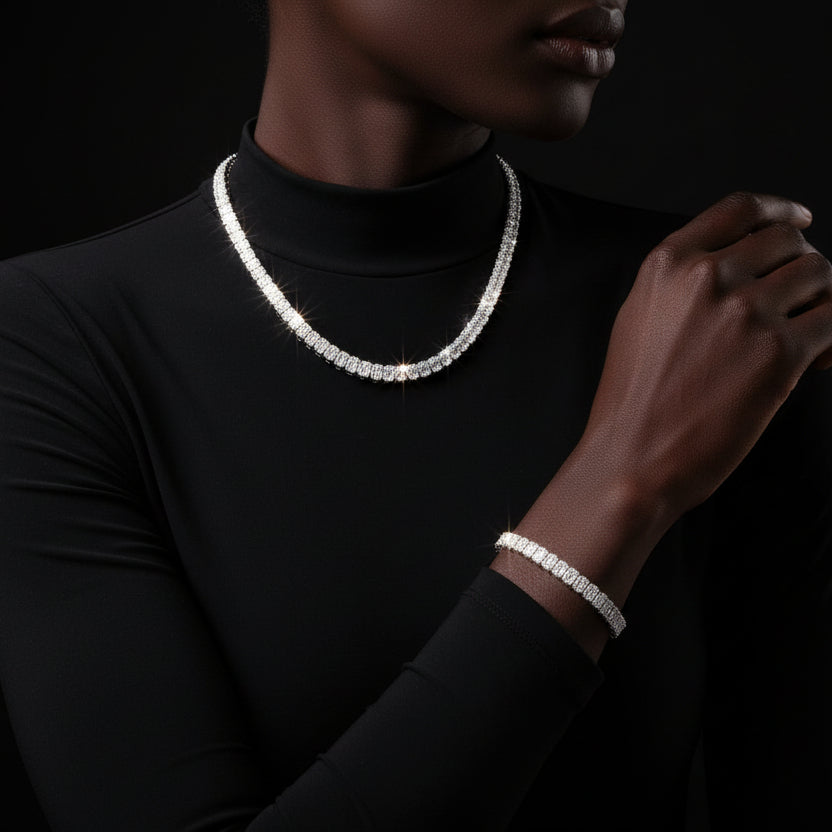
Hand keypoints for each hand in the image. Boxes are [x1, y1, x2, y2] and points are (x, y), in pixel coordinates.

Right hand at [580, 191, 831, 515]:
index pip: (740, 209)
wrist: (632, 457)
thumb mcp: (638, 320)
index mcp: (667, 264)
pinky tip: (822, 360)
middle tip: (802, 300)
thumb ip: (681, 283)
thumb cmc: (633, 400)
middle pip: (789, 240)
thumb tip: (738, 268)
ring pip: (821, 274)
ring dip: (824, 300)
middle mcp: (708, 277)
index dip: (778, 211)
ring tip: (812, 334)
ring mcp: (745, 311)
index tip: (799, 221)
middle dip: (803, 266)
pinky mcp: (779, 352)